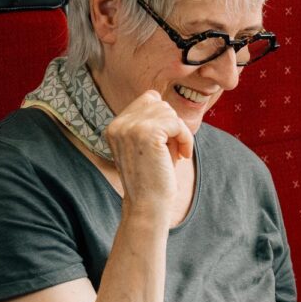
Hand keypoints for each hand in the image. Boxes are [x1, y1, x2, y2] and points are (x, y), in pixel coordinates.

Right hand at [105, 90, 192, 212]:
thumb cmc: (153, 176)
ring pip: (169, 112)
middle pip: (160, 103)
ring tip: (176, 153)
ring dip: (180, 133)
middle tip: (173, 150)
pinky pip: (177, 123)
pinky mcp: (146, 133)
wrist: (148, 205)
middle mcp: (118, 124)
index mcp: (114, 126)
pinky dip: (186, 138)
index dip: (164, 118)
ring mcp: (130, 128)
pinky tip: (183, 156)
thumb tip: (157, 96)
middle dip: (172, 125)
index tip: (167, 142)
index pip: (148, 99)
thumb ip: (148, 122)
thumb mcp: (145, 145)